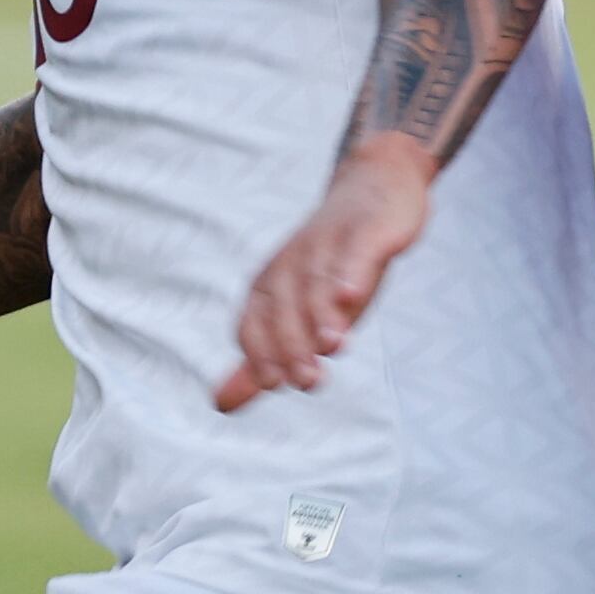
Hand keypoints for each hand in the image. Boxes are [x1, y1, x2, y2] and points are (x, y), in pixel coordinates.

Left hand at [215, 136, 434, 411]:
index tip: (275, 384)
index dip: (261, 353)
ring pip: (319, 283)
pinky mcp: (366, 230)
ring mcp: (328, 244)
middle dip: (293, 345)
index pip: (252, 324)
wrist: (374, 188)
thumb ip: (261, 360)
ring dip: (322, 314)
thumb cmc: (333, 267)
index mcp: (268, 286)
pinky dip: (351, 272)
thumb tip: (219, 404)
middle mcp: (292, 263)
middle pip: (283, 308)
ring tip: (332, 346)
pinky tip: (350, 295)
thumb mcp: (298, 314)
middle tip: (309, 381)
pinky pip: (355, 252)